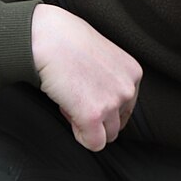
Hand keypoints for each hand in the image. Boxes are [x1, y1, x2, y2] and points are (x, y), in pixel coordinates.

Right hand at [31, 4, 140, 151]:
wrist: (48, 37)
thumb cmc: (66, 40)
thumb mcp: (101, 55)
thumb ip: (108, 78)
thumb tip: (100, 99)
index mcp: (132, 73)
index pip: (126, 108)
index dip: (105, 108)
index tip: (88, 97)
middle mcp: (127, 89)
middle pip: (117, 125)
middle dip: (97, 120)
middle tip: (76, 100)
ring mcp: (111, 103)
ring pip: (106, 136)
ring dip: (88, 127)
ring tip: (71, 103)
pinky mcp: (93, 116)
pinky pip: (93, 143)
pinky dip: (80, 135)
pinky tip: (69, 114)